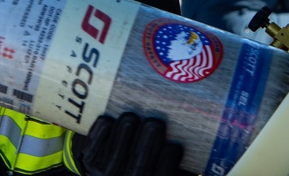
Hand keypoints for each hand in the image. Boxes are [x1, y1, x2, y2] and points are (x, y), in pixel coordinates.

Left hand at [70, 113, 189, 175]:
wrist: (112, 169)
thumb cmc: (148, 162)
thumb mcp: (166, 166)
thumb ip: (179, 159)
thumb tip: (198, 133)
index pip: (162, 175)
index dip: (168, 161)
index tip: (175, 146)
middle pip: (138, 163)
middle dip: (147, 141)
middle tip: (155, 123)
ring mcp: (106, 174)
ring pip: (116, 153)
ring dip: (124, 132)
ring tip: (131, 118)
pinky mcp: (90, 162)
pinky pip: (94, 148)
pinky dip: (101, 131)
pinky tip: (108, 121)